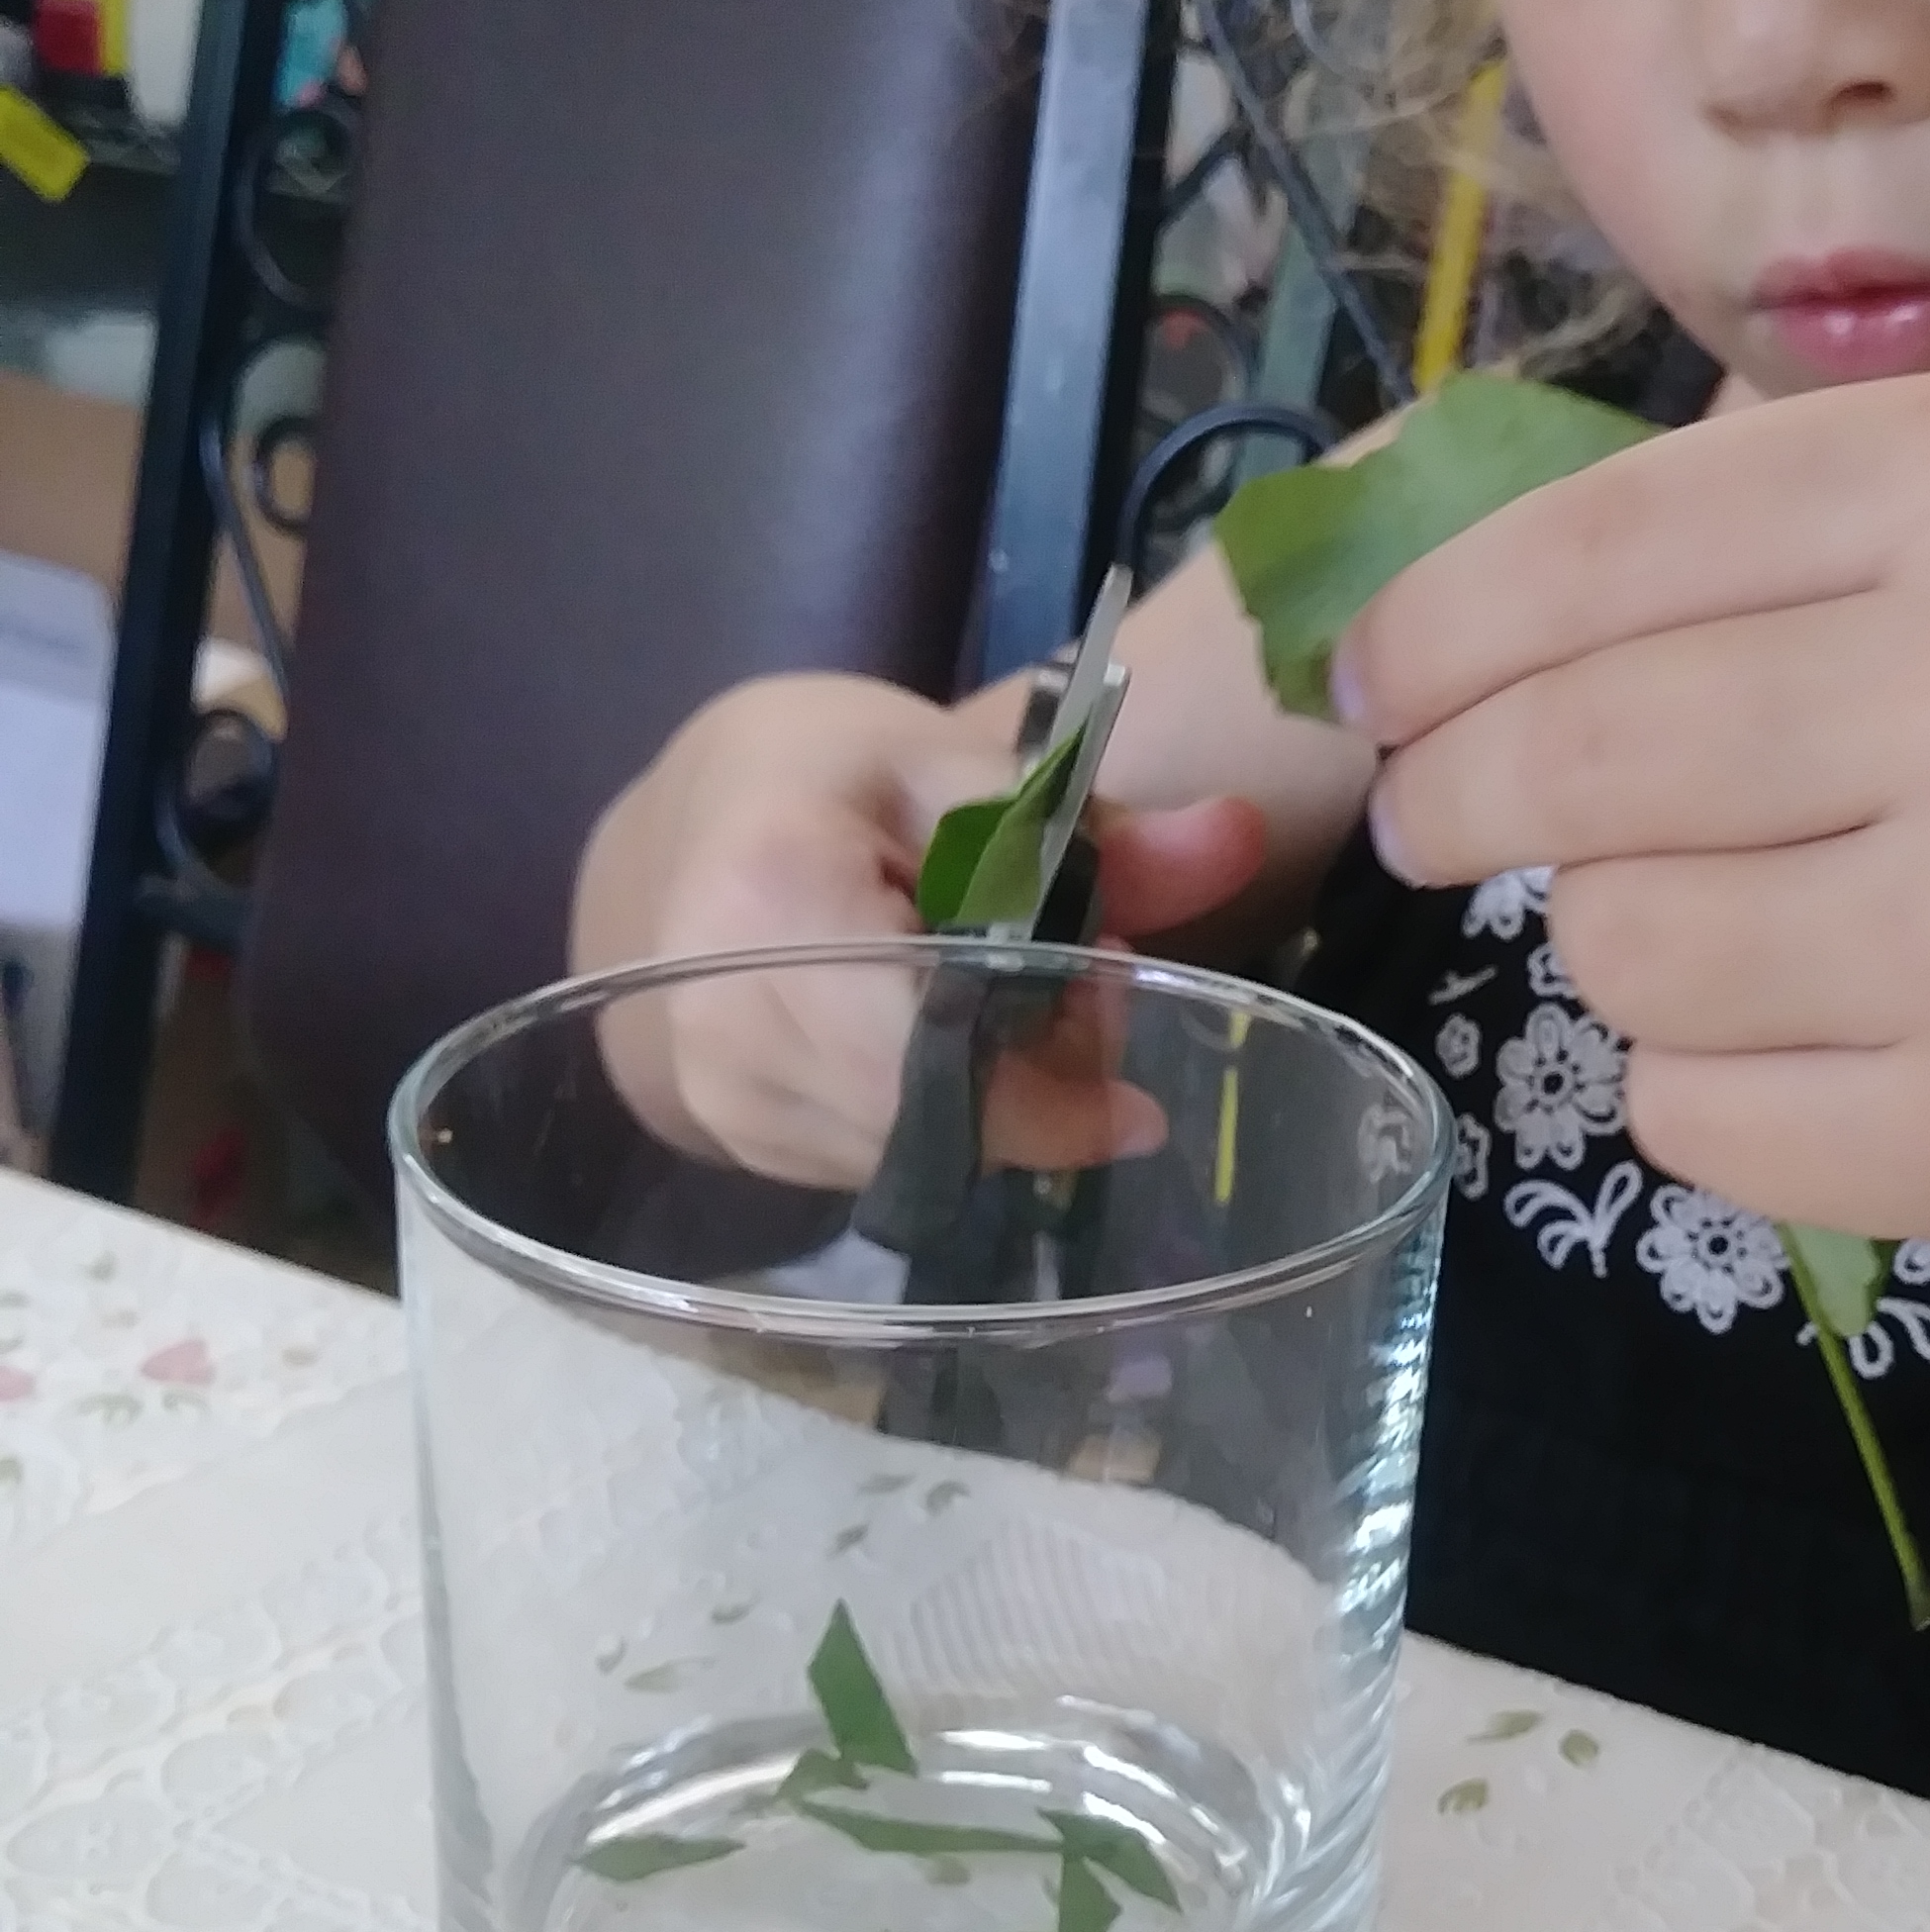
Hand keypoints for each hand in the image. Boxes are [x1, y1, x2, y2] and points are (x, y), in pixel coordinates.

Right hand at [573, 670, 1264, 1184]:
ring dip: (1000, 1107)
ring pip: (917, 1160)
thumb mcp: (960, 765)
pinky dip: (947, 1120)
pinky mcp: (735, 1145)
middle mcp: (726, 1026)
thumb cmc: (826, 776)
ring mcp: (719, 1101)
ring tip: (1019, 1008)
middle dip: (1041, 1088)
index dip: (1048, 1092)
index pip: (931, 1059)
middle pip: (934, 1124)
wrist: (689, 824)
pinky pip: (883, 1166)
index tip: (1134, 1091)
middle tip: (1087, 1000)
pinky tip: (955, 1044)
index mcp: (772, 903)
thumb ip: (1101, 826)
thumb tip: (1238, 843)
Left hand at [1337, 375, 1929, 1264]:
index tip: (1373, 687)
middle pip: (1572, 759)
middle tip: (1440, 818)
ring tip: (1746, 921)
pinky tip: (1828, 1042)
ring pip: (1620, 950)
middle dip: (1458, 796)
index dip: (1434, 631)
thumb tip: (1449, 608)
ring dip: (1627, 942)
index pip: (1595, 550)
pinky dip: (1707, 1086)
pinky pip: (1691, 1113)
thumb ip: (1795, 516)